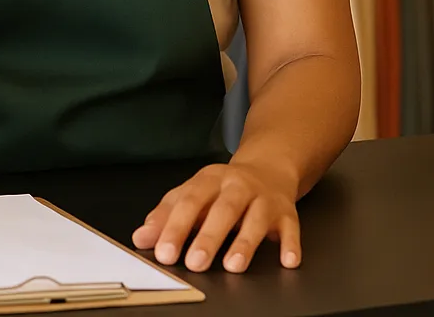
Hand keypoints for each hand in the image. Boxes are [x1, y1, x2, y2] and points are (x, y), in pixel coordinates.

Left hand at [131, 161, 300, 273]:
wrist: (267, 168)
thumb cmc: (223, 188)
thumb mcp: (192, 194)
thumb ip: (167, 215)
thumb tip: (142, 237)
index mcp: (208, 180)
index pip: (189, 201)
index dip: (175, 227)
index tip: (164, 252)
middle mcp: (237, 186)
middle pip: (223, 210)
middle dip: (208, 237)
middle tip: (194, 263)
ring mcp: (264, 198)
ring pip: (255, 218)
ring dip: (245, 242)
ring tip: (233, 265)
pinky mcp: (287, 212)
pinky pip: (292, 227)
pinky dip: (290, 245)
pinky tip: (286, 261)